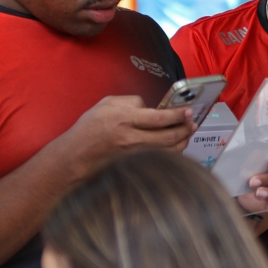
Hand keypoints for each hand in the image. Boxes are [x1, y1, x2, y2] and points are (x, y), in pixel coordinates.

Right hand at [66, 95, 196, 168]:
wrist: (74, 156)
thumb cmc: (89, 129)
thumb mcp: (106, 104)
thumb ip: (131, 101)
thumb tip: (150, 106)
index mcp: (125, 120)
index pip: (160, 118)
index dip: (179, 115)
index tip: (188, 111)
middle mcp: (131, 139)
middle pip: (169, 137)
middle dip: (186, 129)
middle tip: (193, 122)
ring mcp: (134, 156)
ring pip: (168, 151)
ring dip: (182, 142)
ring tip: (187, 133)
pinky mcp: (135, 166)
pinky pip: (160, 160)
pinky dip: (171, 153)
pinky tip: (174, 146)